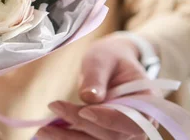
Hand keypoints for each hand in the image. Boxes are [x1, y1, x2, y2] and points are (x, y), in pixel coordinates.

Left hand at [35, 35, 158, 139]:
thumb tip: (89, 97)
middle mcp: (138, 124)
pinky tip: (48, 134)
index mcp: (147, 102)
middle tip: (54, 107)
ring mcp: (121, 132)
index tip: (84, 111)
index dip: (109, 120)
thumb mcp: (103, 58)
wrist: (111, 63)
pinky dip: (67, 138)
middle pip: (112, 136)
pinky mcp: (103, 135)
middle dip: (81, 125)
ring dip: (70, 139)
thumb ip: (97, 76)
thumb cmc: (110, 57)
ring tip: (42, 131)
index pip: (132, 120)